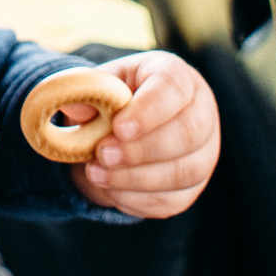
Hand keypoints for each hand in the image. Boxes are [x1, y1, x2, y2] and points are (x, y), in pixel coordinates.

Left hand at [70, 51, 219, 218]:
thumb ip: (88, 93)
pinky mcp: (192, 187)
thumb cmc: (112, 100)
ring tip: (96, 172)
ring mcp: (203, 153)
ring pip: (184, 172)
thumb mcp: (97, 88)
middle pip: (189, 133)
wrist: (117, 132)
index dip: (148, 110)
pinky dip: (137, 198)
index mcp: (175, 76)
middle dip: (142, 149)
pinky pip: (172, 199)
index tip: (118, 127)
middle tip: (102, 153)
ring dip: (136, 178)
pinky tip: (110, 189)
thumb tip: (73, 104)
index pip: (173, 87)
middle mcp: (200, 112)